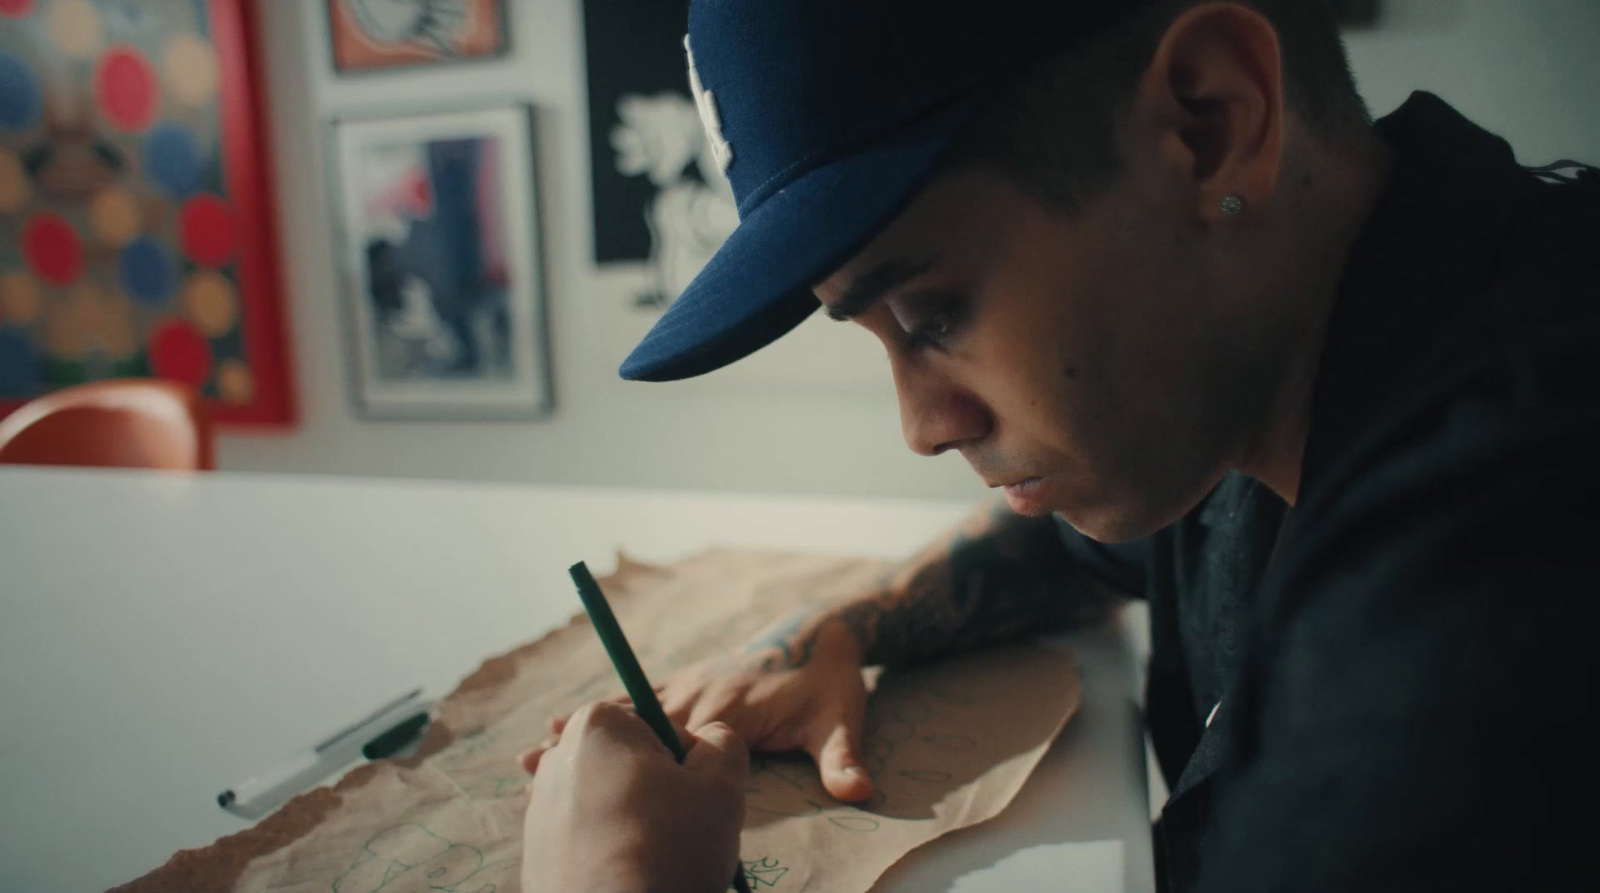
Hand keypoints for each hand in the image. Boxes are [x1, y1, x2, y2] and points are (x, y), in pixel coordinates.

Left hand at [520, 701, 746, 892]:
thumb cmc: (670, 847)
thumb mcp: (722, 784)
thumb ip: (722, 743)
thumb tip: (708, 739)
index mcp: (596, 727)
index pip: (658, 727)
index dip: (686, 762)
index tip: (693, 798)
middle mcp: (557, 760)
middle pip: (628, 765)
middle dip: (657, 793)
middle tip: (678, 832)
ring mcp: (538, 809)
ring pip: (608, 802)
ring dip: (636, 823)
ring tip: (654, 859)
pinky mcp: (534, 853)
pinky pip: (585, 838)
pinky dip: (610, 851)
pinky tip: (629, 876)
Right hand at [525, 613, 873, 801]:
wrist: (824, 632)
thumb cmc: (830, 682)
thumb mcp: (841, 719)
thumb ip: (843, 758)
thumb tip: (860, 791)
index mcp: (727, 711)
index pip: (673, 744)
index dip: (634, 764)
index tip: (592, 781)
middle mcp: (699, 693)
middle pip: (635, 728)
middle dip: (589, 749)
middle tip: (535, 767)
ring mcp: (690, 683)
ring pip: (628, 712)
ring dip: (585, 732)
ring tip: (534, 754)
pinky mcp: (688, 678)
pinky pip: (638, 694)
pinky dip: (604, 711)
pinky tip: (564, 728)